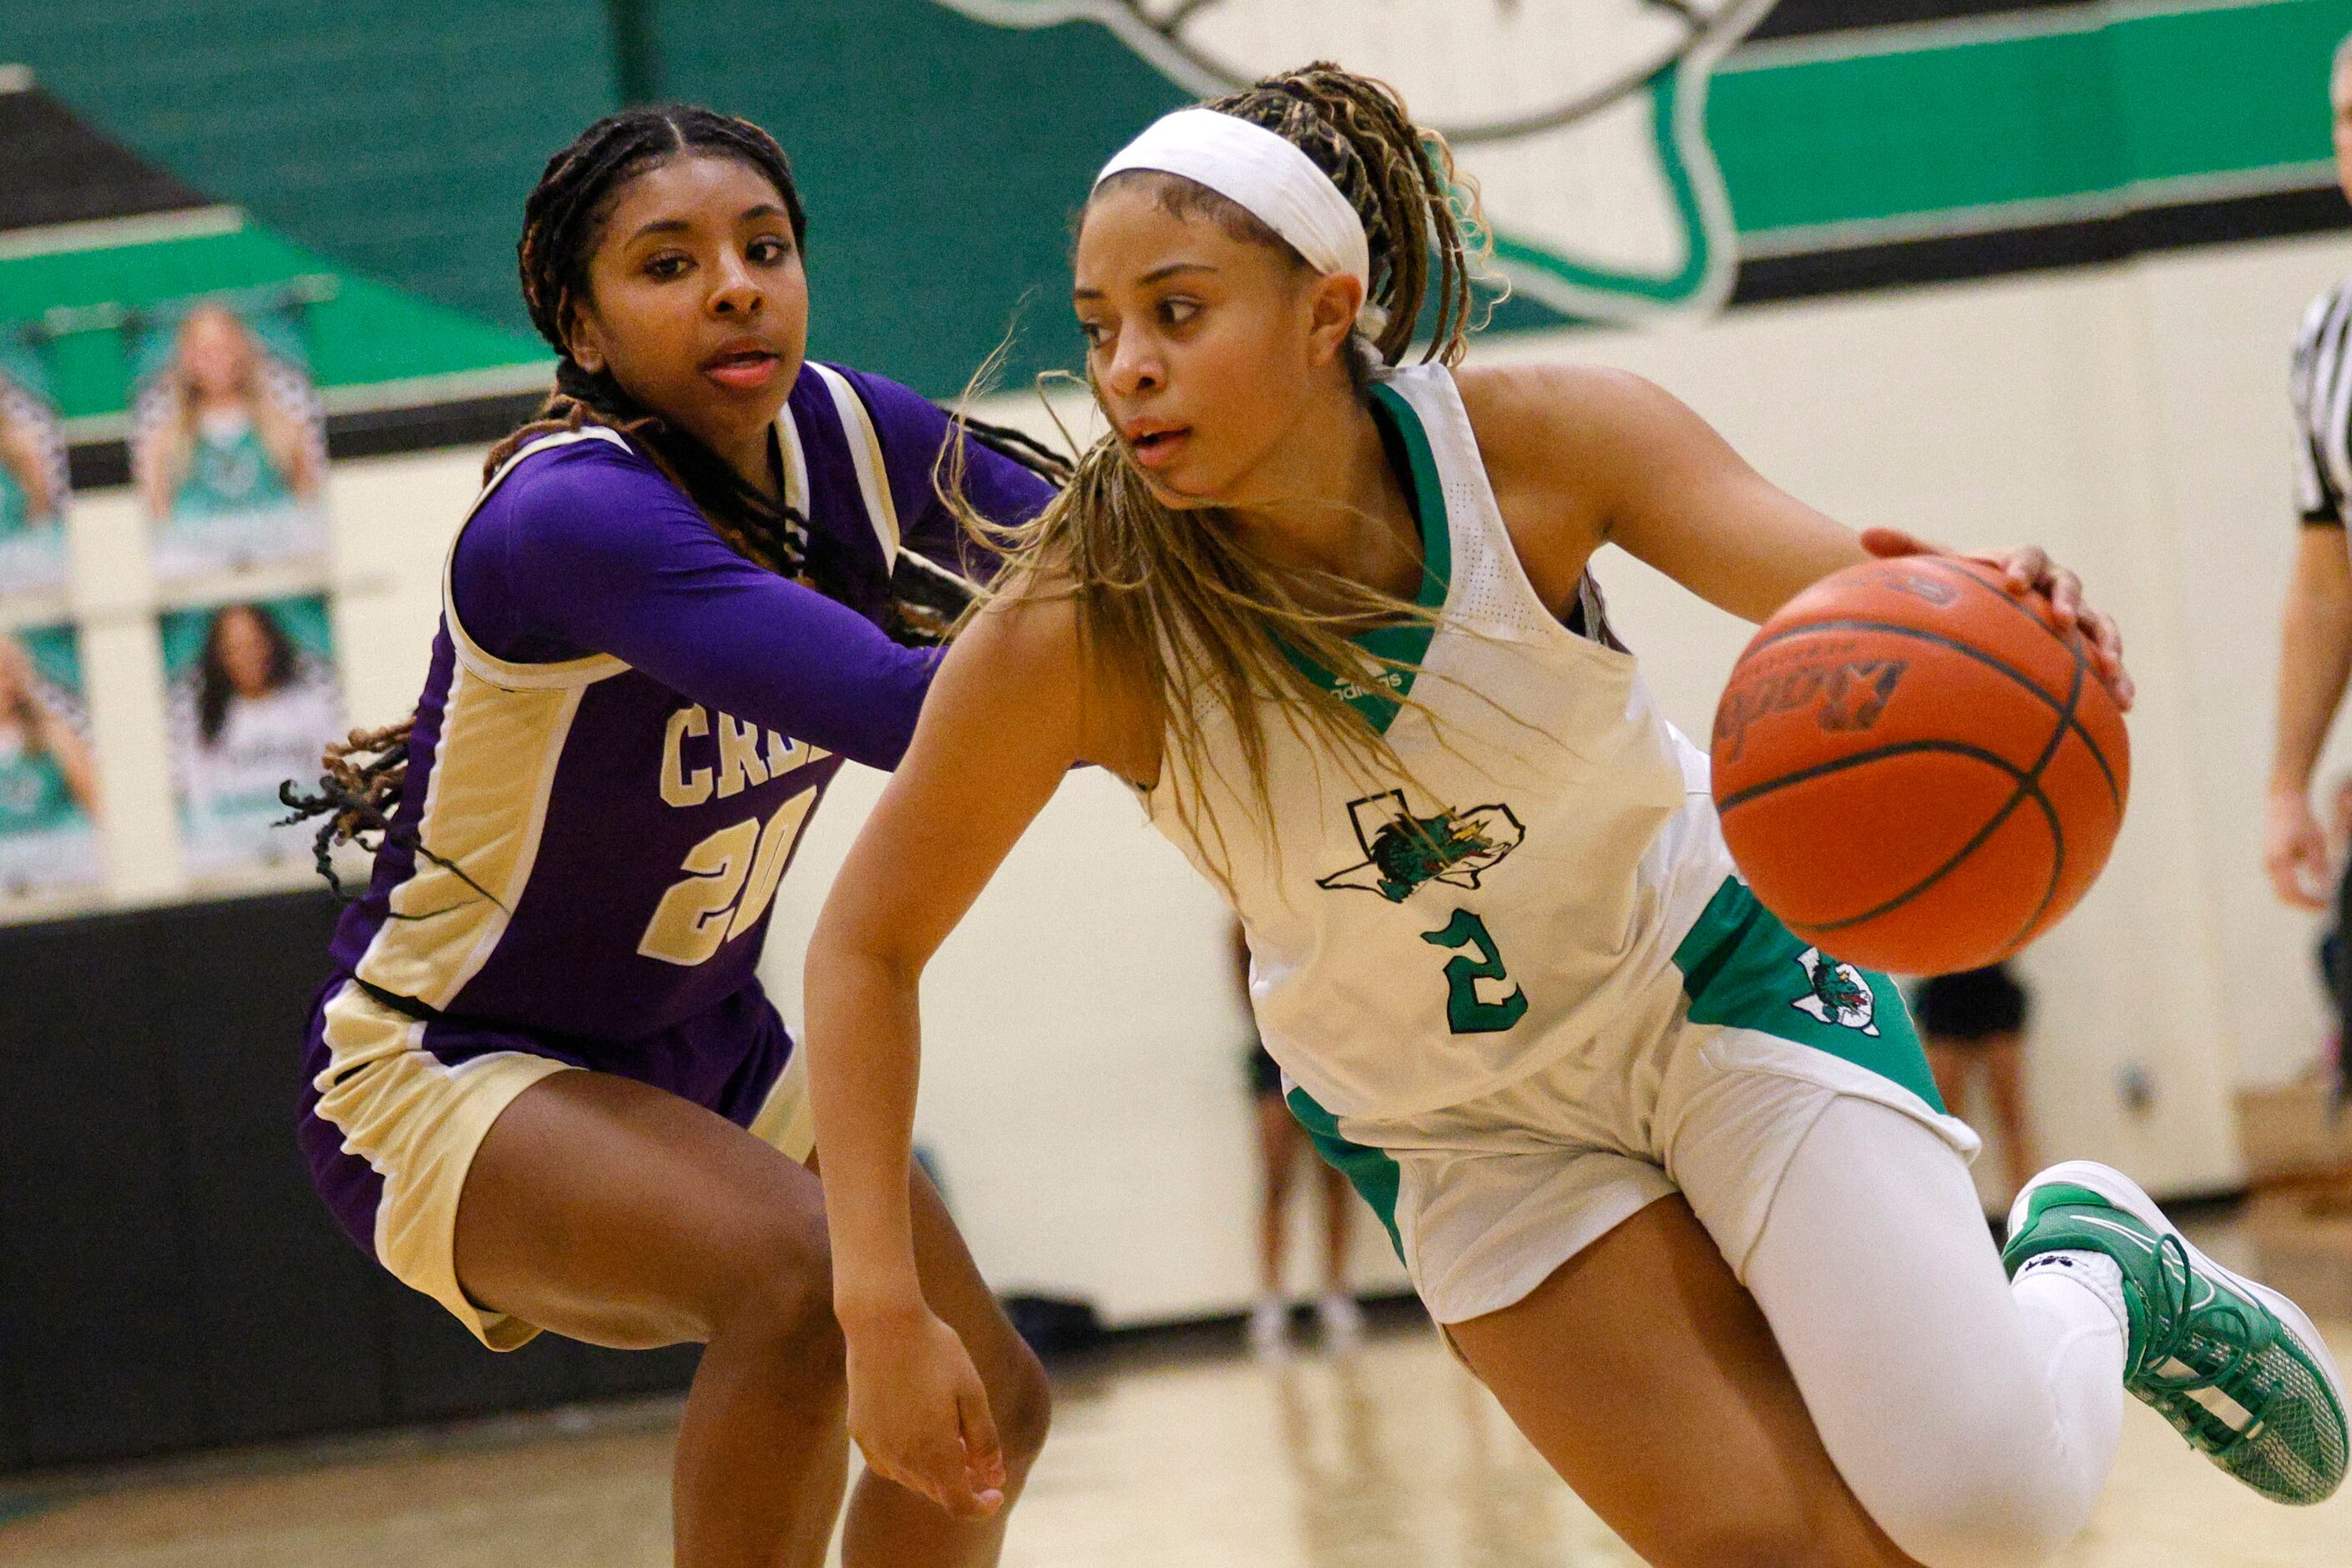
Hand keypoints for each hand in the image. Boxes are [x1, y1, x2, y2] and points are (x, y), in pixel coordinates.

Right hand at [843, 1302, 1005, 1518]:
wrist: (882, 1321)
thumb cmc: (934, 1351)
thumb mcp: (972, 1392)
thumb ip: (984, 1441)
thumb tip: (993, 1477)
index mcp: (934, 1452)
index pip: (959, 1505)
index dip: (981, 1506)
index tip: (996, 1491)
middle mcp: (901, 1459)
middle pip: (937, 1492)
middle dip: (963, 1483)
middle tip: (981, 1456)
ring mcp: (876, 1447)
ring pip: (912, 1479)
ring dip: (936, 1471)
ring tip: (952, 1435)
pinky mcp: (860, 1432)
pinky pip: (888, 1463)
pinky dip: (909, 1459)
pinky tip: (919, 1431)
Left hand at [1861, 527, 2133, 710]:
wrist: (1997, 605)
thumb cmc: (1968, 588)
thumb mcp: (1940, 570)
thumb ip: (1909, 550)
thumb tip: (1865, 533)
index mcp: (2022, 563)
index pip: (2027, 557)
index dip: (2021, 567)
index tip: (2009, 581)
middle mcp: (2056, 585)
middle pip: (2068, 586)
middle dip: (2065, 601)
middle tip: (2057, 618)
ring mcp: (2078, 615)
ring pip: (2099, 623)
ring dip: (2108, 643)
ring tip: (2110, 666)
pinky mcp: (2090, 646)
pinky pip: (2109, 661)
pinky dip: (2119, 679)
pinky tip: (2126, 706)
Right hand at [2266, 785, 2333, 910]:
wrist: (2284, 802)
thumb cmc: (2301, 819)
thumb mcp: (2316, 842)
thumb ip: (2318, 866)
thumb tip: (2323, 888)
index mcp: (2279, 861)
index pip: (2292, 892)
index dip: (2309, 902)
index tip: (2326, 907)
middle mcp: (2269, 865)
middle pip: (2283, 895)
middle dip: (2303, 904)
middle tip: (2323, 907)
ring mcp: (2268, 864)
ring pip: (2281, 890)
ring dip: (2299, 897)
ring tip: (2319, 899)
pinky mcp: (2270, 861)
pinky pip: (2281, 882)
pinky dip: (2295, 889)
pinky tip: (2310, 888)